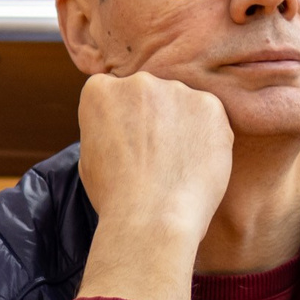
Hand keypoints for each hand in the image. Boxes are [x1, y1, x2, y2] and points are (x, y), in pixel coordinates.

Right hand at [72, 71, 234, 299]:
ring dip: (181, 126)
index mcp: (100, 91)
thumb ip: (107, 129)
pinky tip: (196, 165)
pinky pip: (209, 117)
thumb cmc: (115, 198)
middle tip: (156, 158)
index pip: (114, 96)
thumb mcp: (90, 156)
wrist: (151, 218)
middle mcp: (137, 81)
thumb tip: (123, 127)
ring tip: (178, 166)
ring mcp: (175, 90)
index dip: (124, 124)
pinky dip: (208, 137)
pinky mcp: (209, 104)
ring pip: (181, 104)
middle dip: (153, 120)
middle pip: (149, 95)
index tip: (129, 147)